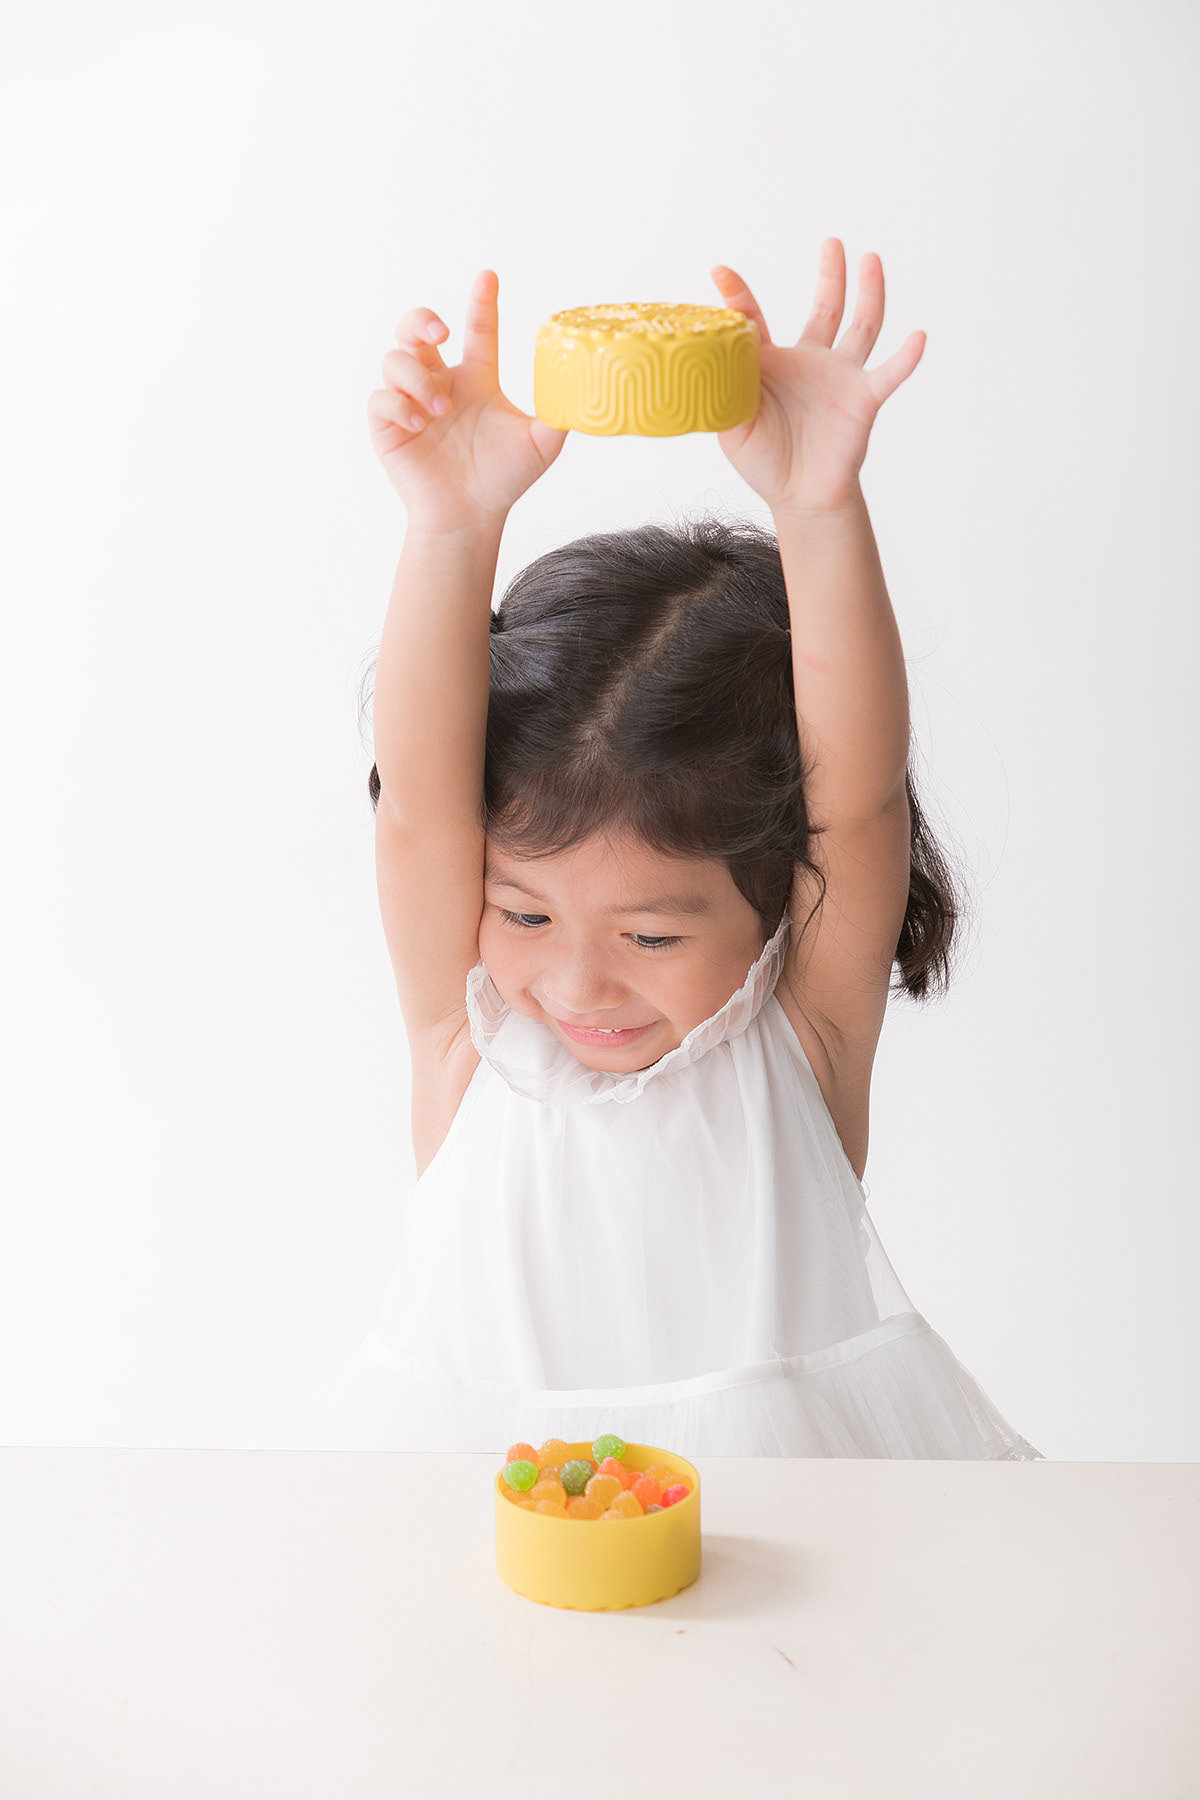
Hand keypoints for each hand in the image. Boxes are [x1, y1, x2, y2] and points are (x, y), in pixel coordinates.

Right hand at [367, 268, 567, 532]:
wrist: (470, 517)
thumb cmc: (503, 480)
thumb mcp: (541, 446)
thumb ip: (559, 415)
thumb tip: (584, 390)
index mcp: (475, 380)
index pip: (478, 330)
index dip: (482, 301)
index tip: (489, 276)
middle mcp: (441, 384)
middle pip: (415, 330)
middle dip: (421, 320)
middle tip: (441, 334)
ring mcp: (411, 403)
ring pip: (395, 360)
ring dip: (417, 379)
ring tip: (439, 410)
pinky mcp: (389, 426)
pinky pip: (380, 399)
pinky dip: (397, 405)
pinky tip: (418, 424)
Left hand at [710, 240, 925, 511]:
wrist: (801, 496)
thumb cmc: (765, 462)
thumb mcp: (732, 427)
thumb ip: (722, 391)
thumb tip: (707, 363)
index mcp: (772, 366)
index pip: (755, 322)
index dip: (739, 297)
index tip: (719, 270)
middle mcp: (810, 363)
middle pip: (825, 309)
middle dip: (831, 276)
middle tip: (832, 242)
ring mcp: (840, 378)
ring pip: (861, 327)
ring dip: (869, 294)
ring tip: (871, 260)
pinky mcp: (863, 399)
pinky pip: (889, 374)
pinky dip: (906, 358)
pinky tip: (919, 337)